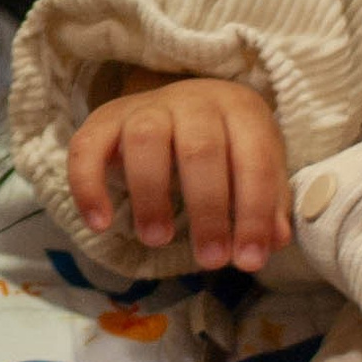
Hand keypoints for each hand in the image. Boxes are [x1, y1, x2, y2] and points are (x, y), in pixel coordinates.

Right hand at [66, 76, 293, 272]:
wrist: (178, 103)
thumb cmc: (226, 144)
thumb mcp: (255, 164)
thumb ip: (268, 200)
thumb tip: (274, 240)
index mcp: (240, 109)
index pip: (253, 160)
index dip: (254, 213)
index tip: (248, 261)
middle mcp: (193, 100)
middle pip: (201, 149)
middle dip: (208, 210)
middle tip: (210, 260)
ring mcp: (146, 106)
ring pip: (145, 139)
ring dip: (151, 194)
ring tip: (157, 240)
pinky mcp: (104, 118)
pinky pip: (87, 147)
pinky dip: (89, 186)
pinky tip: (99, 223)